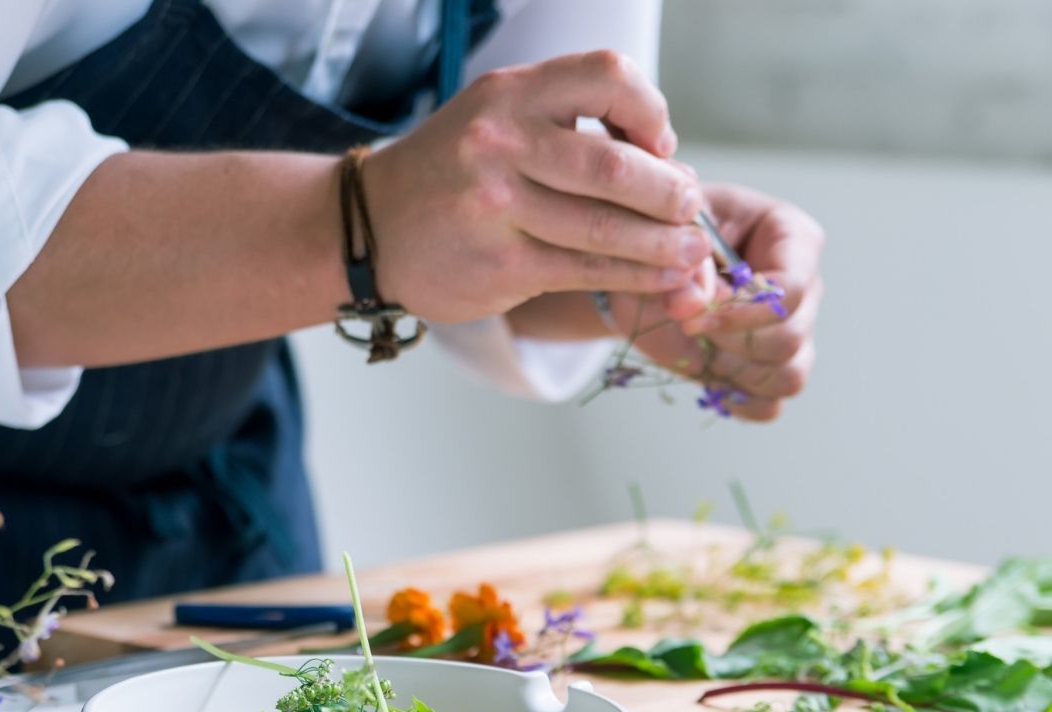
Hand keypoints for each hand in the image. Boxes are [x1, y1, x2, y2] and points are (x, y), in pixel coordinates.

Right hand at [363, 51, 712, 322]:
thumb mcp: (496, 121)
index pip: (606, 77)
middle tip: (691, 210)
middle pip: (614, 166)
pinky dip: (635, 277)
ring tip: (693, 254)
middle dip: (668, 194)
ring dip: (663, 245)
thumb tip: (664, 164)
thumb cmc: (451, 175)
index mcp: (510, 95)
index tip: (662, 146)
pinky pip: (585, 271)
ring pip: (605, 228)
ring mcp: (498, 208)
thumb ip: (566, 129)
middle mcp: (502, 144)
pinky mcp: (502, 264)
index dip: (650, 111)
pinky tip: (663, 279)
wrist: (373, 229)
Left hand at [607, 182, 824, 420]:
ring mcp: (791, 333)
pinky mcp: (766, 371)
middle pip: (791, 337)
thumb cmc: (671, 239)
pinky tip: (710, 378)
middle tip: (690, 327)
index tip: (698, 317)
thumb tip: (692, 305)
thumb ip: (684, 264)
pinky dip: (737, 402)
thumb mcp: (670, 233)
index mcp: (791, 238)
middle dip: (732, 342)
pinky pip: (770, 404)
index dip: (745, 312)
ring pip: (789, 376)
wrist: (651, 274)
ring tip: (701, 349)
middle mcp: (802, 289)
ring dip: (735, 372)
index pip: (792, 289)